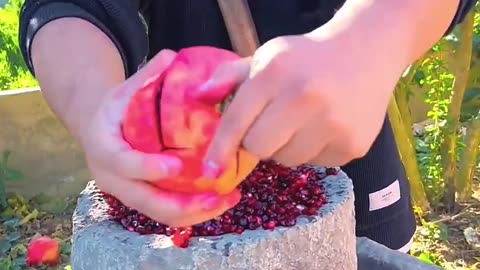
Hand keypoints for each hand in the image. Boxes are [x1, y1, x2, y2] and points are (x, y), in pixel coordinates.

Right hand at [80, 50, 240, 226]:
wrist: (99, 130)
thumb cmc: (116, 108)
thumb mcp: (125, 88)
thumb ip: (146, 75)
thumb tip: (170, 55)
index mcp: (103, 147)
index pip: (123, 163)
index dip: (147, 168)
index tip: (176, 168)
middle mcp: (112, 177)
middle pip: (145, 200)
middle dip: (182, 204)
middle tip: (216, 197)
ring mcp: (126, 192)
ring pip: (158, 213)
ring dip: (194, 213)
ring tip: (226, 201)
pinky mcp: (141, 199)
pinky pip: (165, 212)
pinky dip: (191, 212)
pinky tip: (217, 202)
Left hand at [193, 30, 404, 171]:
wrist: (365, 52)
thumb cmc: (306, 58)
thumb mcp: (266, 57)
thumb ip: (229, 77)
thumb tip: (197, 97)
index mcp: (276, 74)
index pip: (237, 122)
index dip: (221, 149)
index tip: (211, 171)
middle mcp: (305, 99)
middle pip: (259, 148)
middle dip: (257, 142)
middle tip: (272, 125)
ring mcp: (333, 125)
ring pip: (287, 160)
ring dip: (286, 147)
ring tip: (302, 122)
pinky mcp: (353, 145)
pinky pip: (315, 163)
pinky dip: (312, 151)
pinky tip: (324, 127)